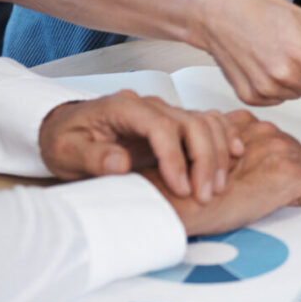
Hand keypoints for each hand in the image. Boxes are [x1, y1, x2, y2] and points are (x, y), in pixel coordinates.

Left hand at [39, 89, 244, 202]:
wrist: (66, 129)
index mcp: (124, 108)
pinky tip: (234, 156)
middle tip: (204, 196)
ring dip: (217, 154)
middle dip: (204, 160)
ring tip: (216, 188)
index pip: (160, 127)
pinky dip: (225, 137)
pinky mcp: (175, 124)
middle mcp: (151, 106)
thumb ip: (92, 157)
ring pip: (205, 123)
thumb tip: (120, 163)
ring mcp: (165, 113)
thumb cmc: (67, 140)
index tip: (181, 188)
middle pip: (191, 123)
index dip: (175, 157)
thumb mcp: (67, 152)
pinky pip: (208, 123)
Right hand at [140, 117, 300, 235]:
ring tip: (267, 197)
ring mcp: (279, 148)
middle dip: (287, 173)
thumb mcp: (211, 155)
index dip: (274, 163)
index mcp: (246, 122)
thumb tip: (247, 160)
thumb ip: (231, 146)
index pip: (278, 139)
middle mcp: (264, 129)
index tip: (263, 177)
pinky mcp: (288, 171)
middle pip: (298, 151)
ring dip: (294, 184)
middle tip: (264, 191)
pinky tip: (278, 202)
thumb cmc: (187, 187)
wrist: (180, 203)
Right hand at [197, 0, 300, 144]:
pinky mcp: (250, 97)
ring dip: (292, 80)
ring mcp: (265, 89)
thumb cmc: (260, 10)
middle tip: (292, 52)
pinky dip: (274, 85)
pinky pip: (277, 99)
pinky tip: (260, 64)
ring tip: (272, 55)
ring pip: (297, 95)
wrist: (217, 15)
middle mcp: (284, 75)